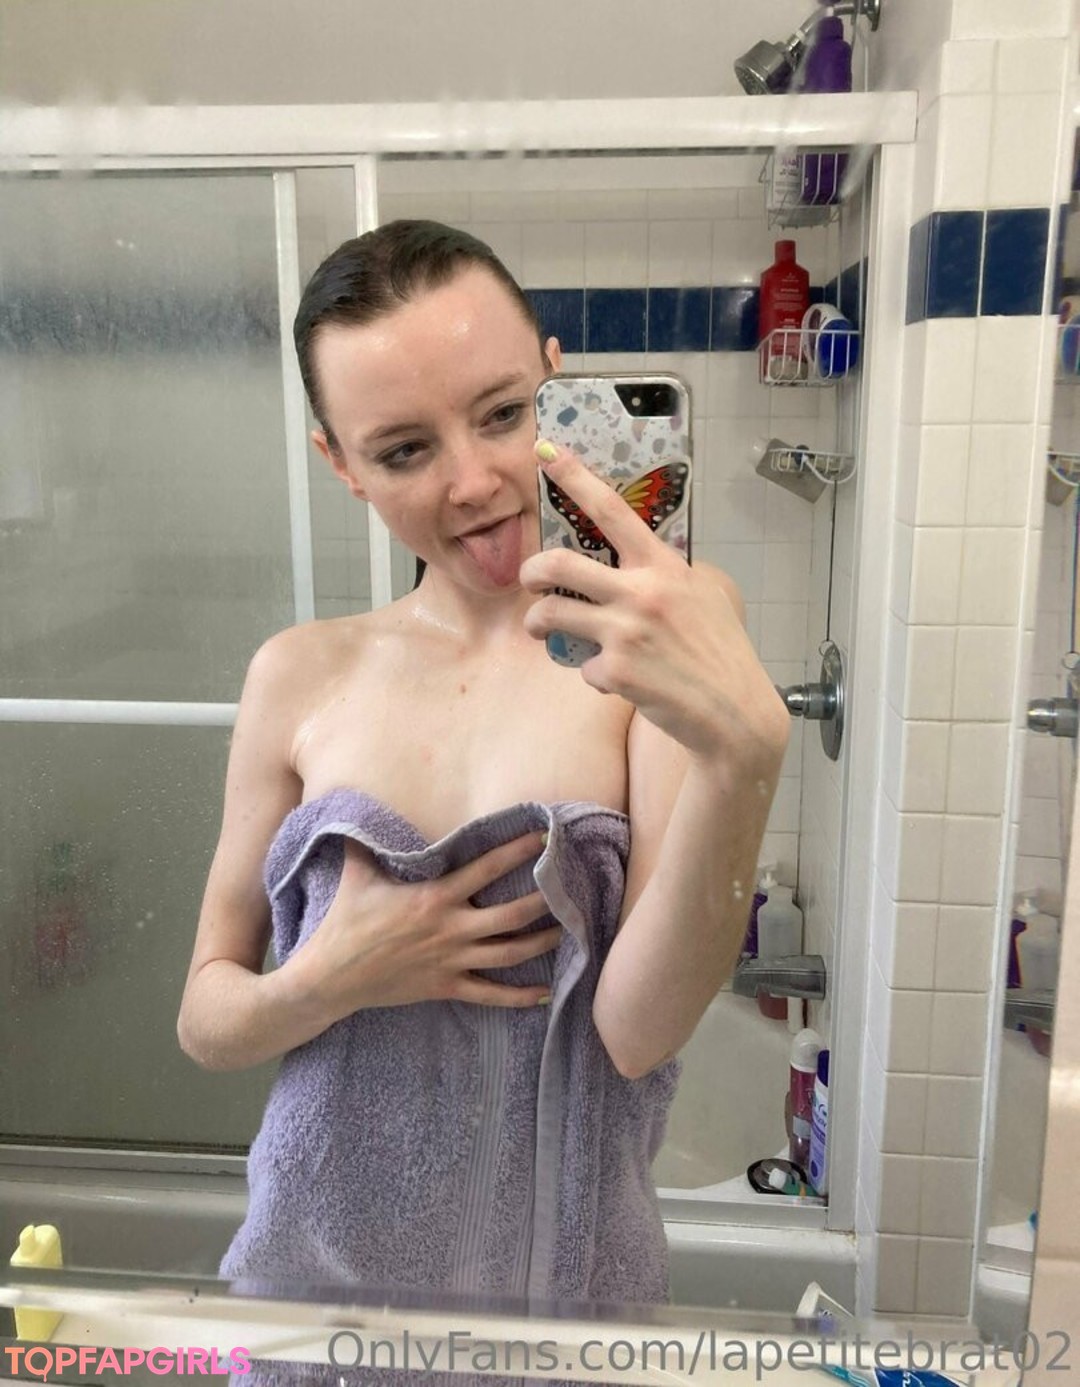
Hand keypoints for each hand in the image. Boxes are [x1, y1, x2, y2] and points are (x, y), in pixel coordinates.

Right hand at [284, 830, 557, 1024]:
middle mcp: (450, 929)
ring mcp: (451, 961)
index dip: (517, 852)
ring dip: (542, 943)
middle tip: (569, 886)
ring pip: (509, 954)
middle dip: (544, 901)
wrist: (331, 978)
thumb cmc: (345, 923)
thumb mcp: (357, 875)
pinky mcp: (446, 988)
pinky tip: (545, 994)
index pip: (486, 869)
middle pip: (512, 915)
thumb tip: (359, 806)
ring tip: (568, 931)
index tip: (543, 837)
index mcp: (434, 898)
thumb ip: (367, 841)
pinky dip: (519, 997)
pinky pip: (490, 995)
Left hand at [519, 442, 788, 766]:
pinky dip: (594, 673)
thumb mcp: (708, 595)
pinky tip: (618, 679)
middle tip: (530, 580)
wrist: (734, 713)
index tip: (546, 451)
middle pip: (557, 566)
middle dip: (531, 571)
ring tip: (542, 627)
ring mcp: (625, 632)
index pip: (612, 509)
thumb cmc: (722, 651)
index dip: (575, 477)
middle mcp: (641, 593)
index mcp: (664, 567)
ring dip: (538, 621)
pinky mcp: (615, 671)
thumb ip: (670, 574)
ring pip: (550, 614)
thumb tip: (639, 562)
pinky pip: (582, 665)